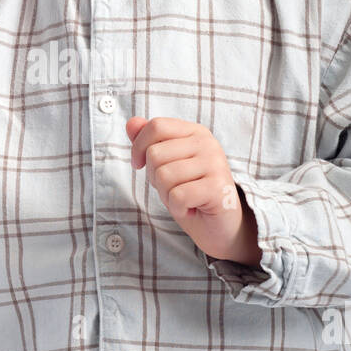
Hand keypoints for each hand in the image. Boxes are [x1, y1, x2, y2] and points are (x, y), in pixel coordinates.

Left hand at [126, 116, 262, 265]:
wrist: (220, 227)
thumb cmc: (191, 194)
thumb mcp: (165, 166)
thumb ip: (149, 142)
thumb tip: (131, 122)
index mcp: (195, 132)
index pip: (156, 126)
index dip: (138, 147)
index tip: (139, 165)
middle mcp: (208, 143)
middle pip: (155, 153)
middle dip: (155, 178)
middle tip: (175, 189)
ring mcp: (215, 164)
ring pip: (164, 176)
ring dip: (167, 196)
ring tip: (185, 199)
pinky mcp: (217, 187)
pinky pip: (177, 196)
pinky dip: (178, 208)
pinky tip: (192, 209)